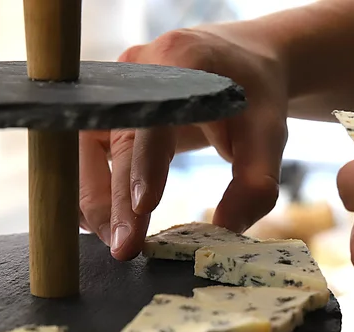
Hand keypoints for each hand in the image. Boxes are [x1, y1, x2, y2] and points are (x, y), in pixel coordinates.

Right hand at [79, 24, 288, 259]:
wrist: (241, 66)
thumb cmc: (254, 98)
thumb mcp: (270, 134)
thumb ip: (255, 182)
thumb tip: (226, 230)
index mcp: (180, 61)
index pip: (153, 121)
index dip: (144, 165)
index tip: (144, 208)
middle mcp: (136, 69)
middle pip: (113, 142)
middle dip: (114, 201)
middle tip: (124, 249)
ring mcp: (114, 89)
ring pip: (83, 152)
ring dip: (96, 201)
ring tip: (118, 242)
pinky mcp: (104, 110)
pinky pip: (84, 155)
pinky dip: (93, 191)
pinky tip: (107, 224)